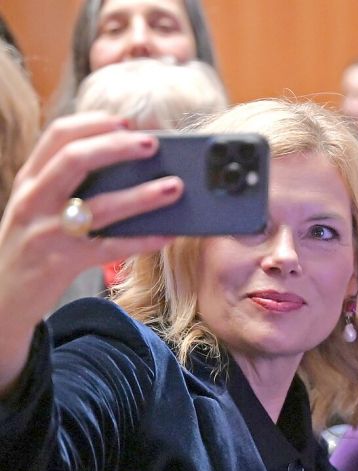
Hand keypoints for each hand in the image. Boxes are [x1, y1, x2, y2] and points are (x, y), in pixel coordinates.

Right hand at [0, 112, 182, 389]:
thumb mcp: (38, 206)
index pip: (57, 136)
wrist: (2, 297)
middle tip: (153, 144)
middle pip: (75, 160)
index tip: (127, 122)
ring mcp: (47, 232)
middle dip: (116, 147)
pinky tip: (168, 234)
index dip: (94, 123)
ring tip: (175, 187)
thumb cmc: (32, 244)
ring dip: (142, 195)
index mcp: (30, 180)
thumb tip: (128, 166)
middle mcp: (34, 200)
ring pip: (99, 206)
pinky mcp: (63, 263)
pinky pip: (111, 249)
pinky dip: (143, 240)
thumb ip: (68, 184)